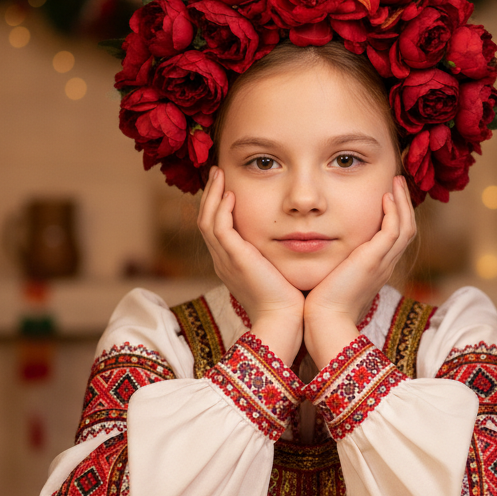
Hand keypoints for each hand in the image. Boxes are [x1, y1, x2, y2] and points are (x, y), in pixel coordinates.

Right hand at [197, 167, 304, 363]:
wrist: (283, 322)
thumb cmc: (287, 303)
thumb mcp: (278, 274)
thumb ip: (276, 258)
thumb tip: (290, 244)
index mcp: (231, 264)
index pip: (217, 229)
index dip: (218, 206)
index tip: (227, 187)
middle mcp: (223, 261)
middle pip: (206, 221)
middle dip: (211, 195)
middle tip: (217, 173)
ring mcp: (226, 260)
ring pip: (207, 221)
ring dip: (213, 195)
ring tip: (219, 174)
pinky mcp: (234, 259)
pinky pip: (220, 228)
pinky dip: (222, 209)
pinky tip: (231, 194)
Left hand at [303, 176, 416, 366]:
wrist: (324, 323)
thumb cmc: (321, 307)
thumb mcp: (330, 280)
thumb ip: (332, 265)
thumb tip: (317, 253)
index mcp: (375, 271)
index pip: (393, 238)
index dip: (394, 216)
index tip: (387, 196)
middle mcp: (384, 266)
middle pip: (406, 230)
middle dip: (404, 204)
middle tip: (397, 182)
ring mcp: (382, 264)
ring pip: (405, 227)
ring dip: (402, 203)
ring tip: (396, 182)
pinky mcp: (374, 261)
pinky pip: (393, 231)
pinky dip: (394, 212)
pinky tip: (386, 196)